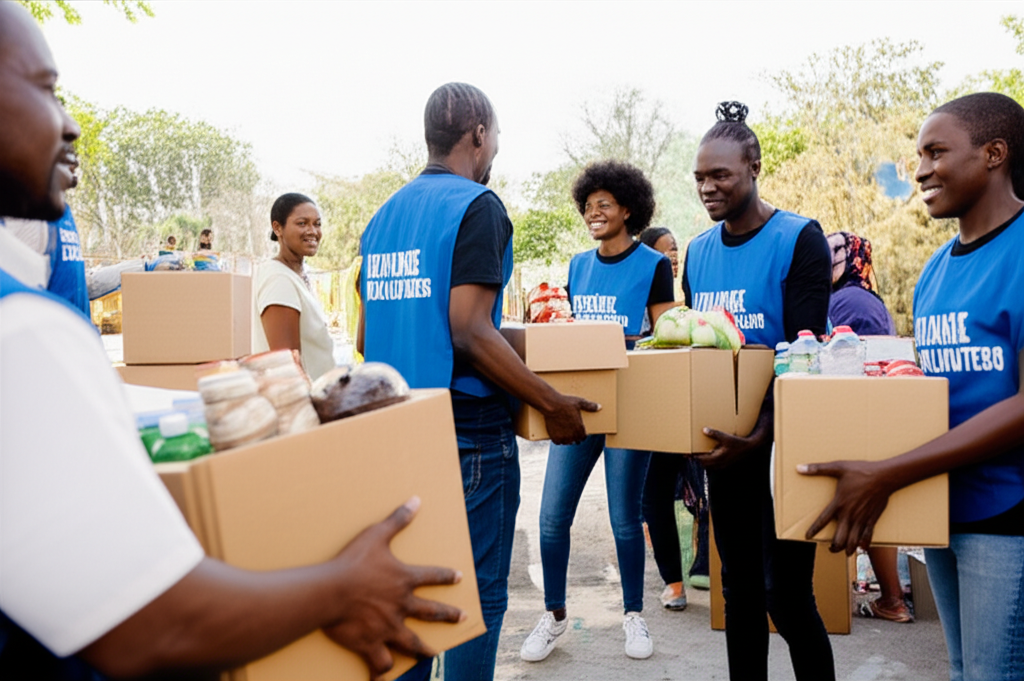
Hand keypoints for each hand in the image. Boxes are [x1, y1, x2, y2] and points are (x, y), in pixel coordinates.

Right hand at [322, 497, 464, 678]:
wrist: (331, 591)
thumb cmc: (352, 562)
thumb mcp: (376, 535)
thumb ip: (397, 519)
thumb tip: (416, 500)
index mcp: (404, 580)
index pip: (433, 576)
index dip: (446, 576)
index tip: (459, 578)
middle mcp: (402, 606)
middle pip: (431, 612)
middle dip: (449, 616)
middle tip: (463, 618)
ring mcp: (388, 627)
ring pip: (412, 643)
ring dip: (424, 651)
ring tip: (433, 657)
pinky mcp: (371, 644)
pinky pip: (380, 663)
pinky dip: (382, 672)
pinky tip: (383, 680)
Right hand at [543, 395, 599, 444]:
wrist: (551, 405)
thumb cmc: (565, 402)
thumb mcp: (579, 402)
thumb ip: (590, 406)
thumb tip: (599, 407)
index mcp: (580, 428)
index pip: (583, 437)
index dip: (581, 434)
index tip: (578, 432)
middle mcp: (573, 435)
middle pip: (575, 440)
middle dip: (574, 437)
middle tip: (570, 431)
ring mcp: (563, 437)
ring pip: (567, 442)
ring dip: (566, 439)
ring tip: (564, 433)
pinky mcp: (555, 438)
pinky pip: (558, 442)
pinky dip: (558, 439)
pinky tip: (557, 434)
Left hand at [694, 426, 766, 469]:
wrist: (749, 447)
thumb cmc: (738, 442)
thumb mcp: (726, 437)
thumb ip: (714, 434)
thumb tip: (704, 430)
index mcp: (718, 457)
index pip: (701, 459)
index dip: (693, 457)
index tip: (686, 454)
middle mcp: (720, 463)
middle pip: (703, 464)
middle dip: (696, 459)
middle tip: (688, 455)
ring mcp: (723, 465)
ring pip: (708, 466)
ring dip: (702, 461)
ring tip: (696, 455)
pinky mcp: (725, 464)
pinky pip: (713, 465)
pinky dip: (708, 462)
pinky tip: (708, 456)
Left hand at [797, 460, 893, 554]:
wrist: (884, 477)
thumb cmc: (861, 471)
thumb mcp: (838, 467)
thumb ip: (817, 469)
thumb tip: (798, 468)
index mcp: (839, 503)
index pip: (822, 520)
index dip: (814, 530)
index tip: (808, 537)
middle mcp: (849, 514)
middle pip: (839, 538)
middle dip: (834, 546)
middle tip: (830, 548)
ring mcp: (862, 518)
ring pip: (853, 540)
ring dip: (848, 548)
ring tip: (843, 551)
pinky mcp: (872, 519)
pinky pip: (868, 536)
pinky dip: (864, 543)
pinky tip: (862, 548)